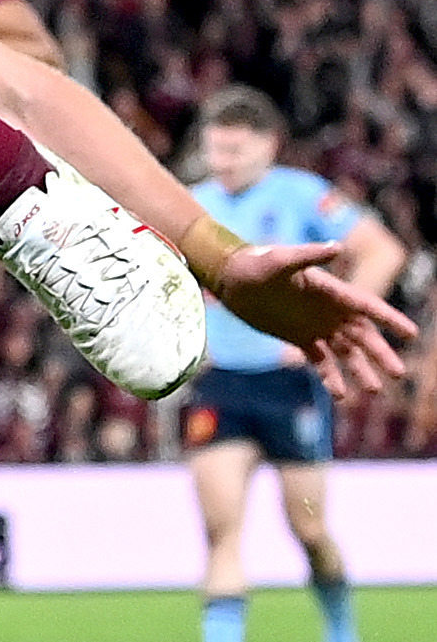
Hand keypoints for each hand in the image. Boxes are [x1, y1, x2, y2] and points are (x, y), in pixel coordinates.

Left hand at [206, 240, 416, 398]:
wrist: (230, 278)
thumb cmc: (256, 264)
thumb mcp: (281, 259)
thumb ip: (309, 255)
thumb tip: (337, 246)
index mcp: (332, 292)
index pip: (368, 307)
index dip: (390, 320)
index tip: (412, 334)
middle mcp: (329, 311)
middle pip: (363, 335)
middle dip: (381, 354)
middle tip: (397, 374)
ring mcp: (315, 326)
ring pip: (346, 352)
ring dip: (359, 370)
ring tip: (372, 390)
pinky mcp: (299, 338)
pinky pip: (321, 361)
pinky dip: (331, 377)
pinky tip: (340, 395)